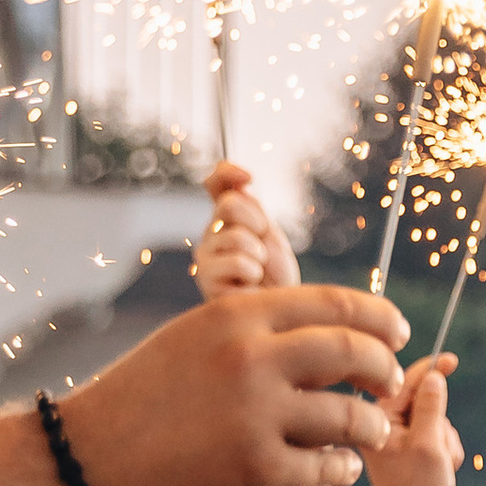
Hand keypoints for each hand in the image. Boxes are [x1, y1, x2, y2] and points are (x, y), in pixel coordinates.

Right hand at [58, 288, 405, 485]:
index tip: (398, 334)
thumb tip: (333, 329)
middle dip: (386, 369)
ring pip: (351, 415)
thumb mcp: (195, 339)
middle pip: (355, 353)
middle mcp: (250, 357)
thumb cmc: (145, 398)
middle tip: (393, 383)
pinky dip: (342, 468)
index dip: (379, 320)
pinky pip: (329, 467)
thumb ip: (258, 331)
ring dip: (371, 426)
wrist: (87, 460)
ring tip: (368, 430)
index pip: (334, 304)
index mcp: (235, 314)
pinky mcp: (257, 470)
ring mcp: (256, 415)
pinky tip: (337, 467)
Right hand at [193, 161, 298, 297]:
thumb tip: (239, 177)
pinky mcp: (207, 280)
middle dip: (257, 223)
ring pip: (236, 236)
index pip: (216, 183)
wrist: (280, 312)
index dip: (227, 173)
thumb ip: (250, 205)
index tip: (249, 177)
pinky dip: (254, 273)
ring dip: (258, 254)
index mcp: (224, 219)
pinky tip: (248, 286)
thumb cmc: (275, 276)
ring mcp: (205, 257)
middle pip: (229, 204)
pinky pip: (239, 263)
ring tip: (257, 271)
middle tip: (262, 249)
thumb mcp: (267, 233)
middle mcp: (209, 235)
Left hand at [365, 354, 461, 485]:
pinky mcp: (415, 449)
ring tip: (440, 463)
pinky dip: (448, 449)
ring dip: (446, 439)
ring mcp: (401, 439)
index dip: (430, 370)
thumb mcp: (428, 444)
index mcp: (377, 422)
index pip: (404, 384)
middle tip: (439, 446)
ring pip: (437, 419)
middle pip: (425, 401)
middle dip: (440, 422)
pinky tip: (443, 468)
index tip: (451, 360)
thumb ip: (430, 407)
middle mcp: (385, 427)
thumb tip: (434, 376)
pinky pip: (441, 435)